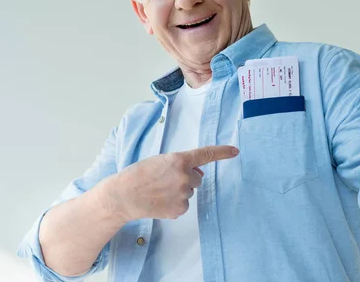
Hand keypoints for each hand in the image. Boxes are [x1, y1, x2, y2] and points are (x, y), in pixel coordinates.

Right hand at [100, 145, 238, 221]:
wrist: (124, 195)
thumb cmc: (139, 174)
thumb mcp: (160, 161)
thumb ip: (180, 164)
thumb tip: (198, 174)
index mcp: (179, 160)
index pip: (206, 154)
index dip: (222, 152)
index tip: (235, 151)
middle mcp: (185, 176)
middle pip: (197, 178)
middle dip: (185, 178)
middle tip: (164, 180)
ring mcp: (183, 194)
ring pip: (189, 192)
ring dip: (179, 190)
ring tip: (159, 190)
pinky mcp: (179, 209)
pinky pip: (184, 205)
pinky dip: (174, 203)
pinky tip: (160, 201)